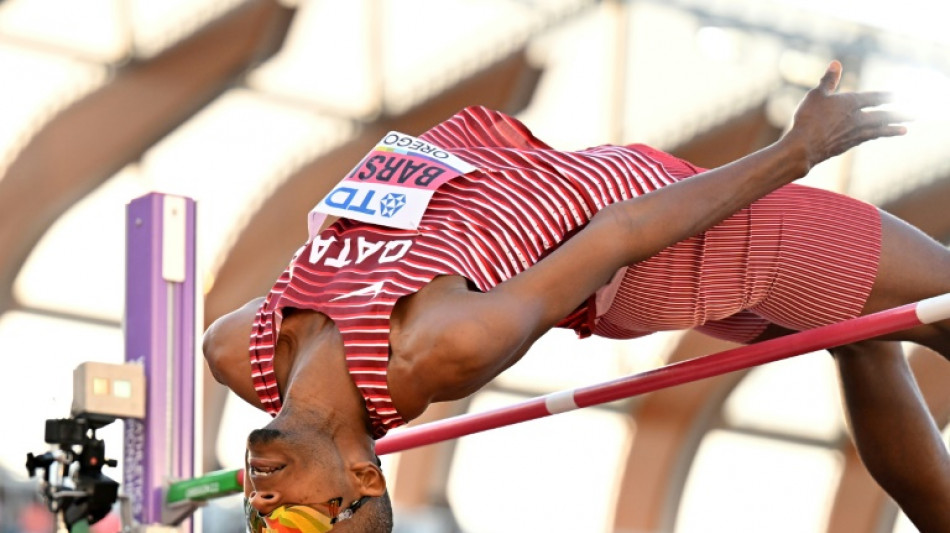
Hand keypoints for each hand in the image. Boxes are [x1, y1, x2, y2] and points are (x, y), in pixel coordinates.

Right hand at [785, 60, 909, 168]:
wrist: (803, 147)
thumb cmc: (808, 118)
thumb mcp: (816, 95)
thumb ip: (828, 80)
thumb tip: (836, 63)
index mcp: (851, 103)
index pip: (874, 98)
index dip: (886, 96)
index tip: (897, 95)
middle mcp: (857, 118)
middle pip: (883, 115)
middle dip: (899, 114)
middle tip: (916, 115)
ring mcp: (854, 133)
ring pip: (879, 129)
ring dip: (893, 129)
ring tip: (905, 130)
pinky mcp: (848, 145)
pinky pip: (868, 138)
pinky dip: (876, 136)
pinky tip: (879, 135)